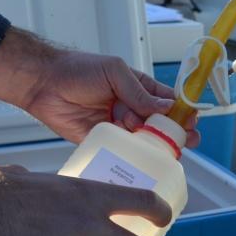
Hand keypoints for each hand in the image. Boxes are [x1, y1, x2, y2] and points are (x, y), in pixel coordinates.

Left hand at [0, 27, 199, 146]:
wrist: (43, 84)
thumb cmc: (78, 70)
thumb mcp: (114, 73)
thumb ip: (138, 92)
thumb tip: (165, 108)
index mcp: (138, 88)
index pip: (166, 101)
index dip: (181, 110)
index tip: (192, 119)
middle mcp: (131, 109)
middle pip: (159, 125)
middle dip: (175, 133)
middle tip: (187, 142)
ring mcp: (118, 127)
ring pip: (144, 141)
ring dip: (156, 147)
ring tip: (168, 154)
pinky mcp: (103, 142)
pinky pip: (122, 152)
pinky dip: (133, 158)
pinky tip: (144, 164)